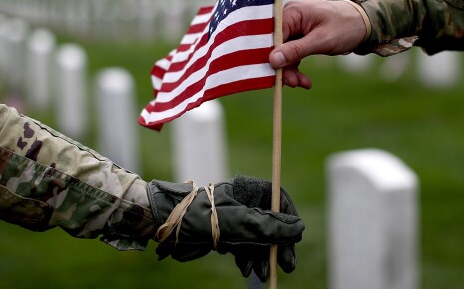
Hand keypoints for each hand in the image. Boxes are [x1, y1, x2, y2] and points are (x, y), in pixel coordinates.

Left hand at [147, 175, 303, 281]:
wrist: (165, 228)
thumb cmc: (199, 217)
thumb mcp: (238, 223)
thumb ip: (268, 226)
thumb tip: (298, 227)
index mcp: (248, 189)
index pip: (278, 199)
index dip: (289, 220)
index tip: (295, 240)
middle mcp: (244, 202)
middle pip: (271, 222)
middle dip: (277, 246)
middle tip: (287, 267)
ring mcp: (235, 218)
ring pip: (258, 238)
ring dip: (262, 256)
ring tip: (262, 274)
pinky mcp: (226, 233)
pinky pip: (245, 246)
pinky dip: (248, 258)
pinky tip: (247, 269)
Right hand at [269, 0, 368, 88]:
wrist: (364, 23)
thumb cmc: (345, 27)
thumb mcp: (321, 40)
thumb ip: (296, 50)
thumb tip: (272, 60)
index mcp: (292, 12)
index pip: (272, 35)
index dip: (270, 56)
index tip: (275, 75)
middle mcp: (290, 17)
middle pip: (276, 45)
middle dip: (283, 66)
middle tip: (292, 84)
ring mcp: (294, 26)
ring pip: (283, 52)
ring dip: (290, 70)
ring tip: (302, 83)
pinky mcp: (299, 35)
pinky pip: (292, 53)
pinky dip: (296, 66)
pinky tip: (304, 80)